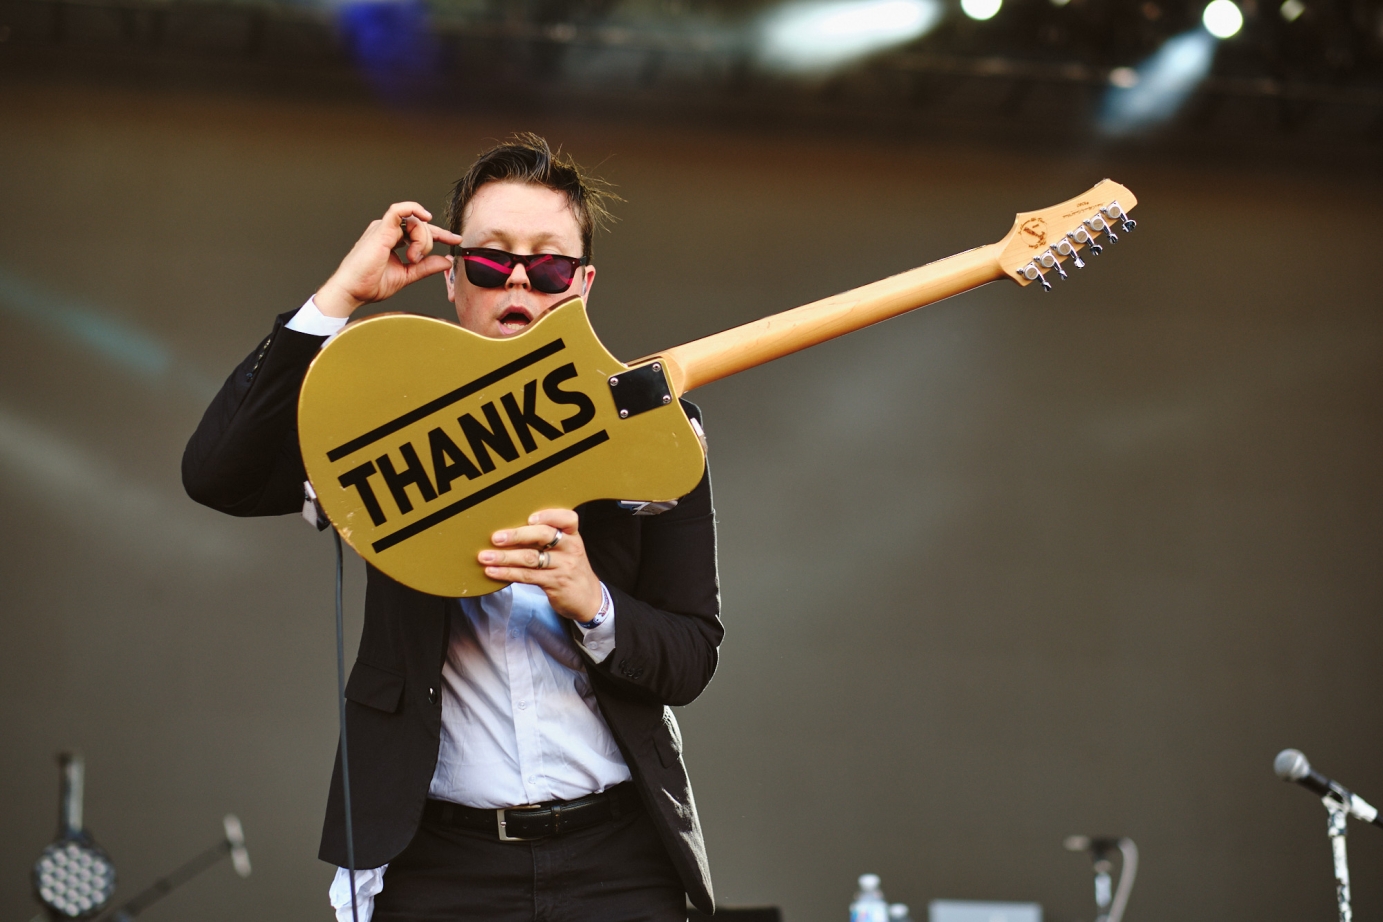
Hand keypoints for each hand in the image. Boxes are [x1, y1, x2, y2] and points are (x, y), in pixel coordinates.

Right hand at [315, 202, 463, 317]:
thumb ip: (426, 267)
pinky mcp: (381, 229)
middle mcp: (388, 230)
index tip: (455, 240)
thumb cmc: (370, 284)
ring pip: (416, 222)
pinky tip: (425, 217)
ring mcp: (384, 228)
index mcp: (393, 239)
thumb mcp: (407, 275)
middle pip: (422, 227)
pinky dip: (414, 209)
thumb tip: (446, 261)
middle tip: (416, 260)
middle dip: (428, 243)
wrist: (352, 291)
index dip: (441, 235)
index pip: (421, 232)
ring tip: (411, 258)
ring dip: (421, 241)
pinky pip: (399, 209)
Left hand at [479, 509, 603, 622]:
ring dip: (505, 557)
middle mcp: (570, 549)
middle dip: (517, 535)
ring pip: (531, 558)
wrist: (589, 599)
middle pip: (544, 536)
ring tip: (485, 557)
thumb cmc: (571, 569)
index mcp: (573, 536)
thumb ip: (549, 538)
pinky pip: (527, 576)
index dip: (549, 515)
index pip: (567, 518)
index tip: (529, 518)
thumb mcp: (568, 549)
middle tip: (496, 538)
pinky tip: (493, 571)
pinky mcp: (555, 584)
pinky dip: (507, 573)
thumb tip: (511, 529)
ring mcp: (563, 567)